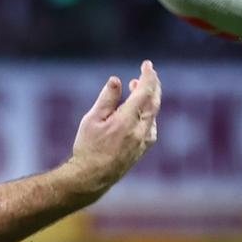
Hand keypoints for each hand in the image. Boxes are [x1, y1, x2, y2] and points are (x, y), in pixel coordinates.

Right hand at [69, 60, 161, 193]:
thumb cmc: (87, 148)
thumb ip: (106, 99)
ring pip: (153, 114)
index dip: (148, 77)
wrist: (92, 177)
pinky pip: (151, 125)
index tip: (147, 64)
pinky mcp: (142, 149)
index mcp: (127, 120)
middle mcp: (140, 130)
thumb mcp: (91, 120)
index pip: (144, 92)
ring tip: (137, 88)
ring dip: (149, 98)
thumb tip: (117, 80)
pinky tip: (139, 112)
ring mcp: (143, 141)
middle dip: (152, 85)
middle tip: (149, 73)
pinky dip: (148, 113)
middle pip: (154, 102)